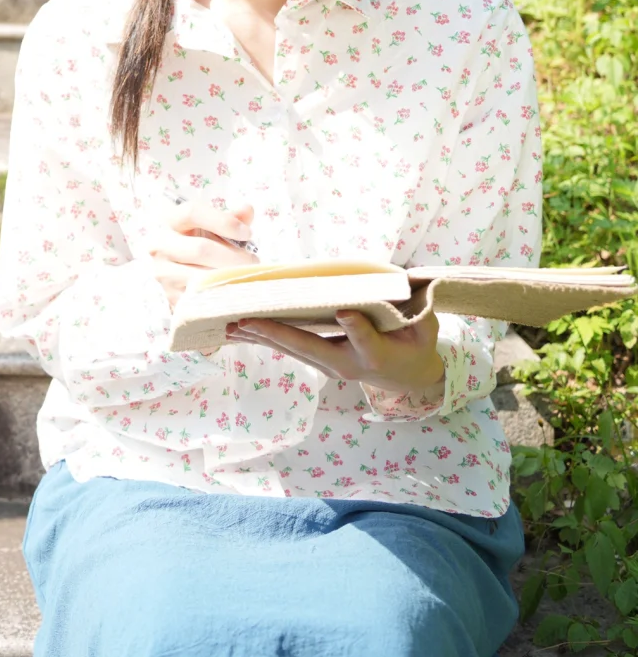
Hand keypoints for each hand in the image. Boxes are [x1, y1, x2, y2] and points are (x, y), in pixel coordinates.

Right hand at [148, 199, 256, 307]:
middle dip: (233, 256)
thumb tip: (248, 210)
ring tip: (246, 275)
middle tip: (253, 261)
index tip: (247, 233)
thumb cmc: (200, 241)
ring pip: (201, 275)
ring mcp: (163, 273)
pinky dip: (222, 292)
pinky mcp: (171, 296)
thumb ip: (231, 217)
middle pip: (201, 248)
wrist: (178, 269)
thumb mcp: (212, 226)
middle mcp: (160, 245)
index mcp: (171, 221)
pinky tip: (234, 288)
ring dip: (230, 276)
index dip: (223, 221)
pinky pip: (201, 296)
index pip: (192, 212)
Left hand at [226, 310, 445, 400]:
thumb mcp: (425, 329)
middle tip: (247, 322)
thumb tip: (415, 278)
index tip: (346, 312)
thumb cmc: (416, 345)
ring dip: (262, 337)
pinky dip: (266, 338)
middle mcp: (348, 363)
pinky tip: (241, 330)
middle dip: (279, 334)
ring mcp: (330, 365)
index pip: (365, 340)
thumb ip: (421, 309)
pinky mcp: (319, 361)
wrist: (408, 378)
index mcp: (378, 354)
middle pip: (311, 348)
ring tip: (232, 325)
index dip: (356, 328)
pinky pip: (290, 349)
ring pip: (293, 350)